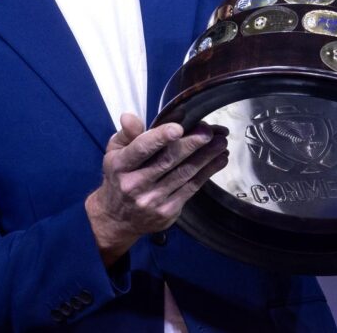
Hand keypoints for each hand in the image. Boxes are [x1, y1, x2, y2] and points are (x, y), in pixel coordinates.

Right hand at [85, 113, 228, 265]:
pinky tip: (219, 160)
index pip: (141, 148)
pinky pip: (191, 188)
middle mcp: (135, 184)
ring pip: (184, 174)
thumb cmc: (119, 176)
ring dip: (206, 157)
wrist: (118, 219)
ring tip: (222, 143)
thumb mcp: (114, 152)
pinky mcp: (168, 211)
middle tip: (209, 132)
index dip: (160, 137)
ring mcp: (152, 200)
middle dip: (192, 144)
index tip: (178, 127)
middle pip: (168, 160)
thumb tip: (129, 117)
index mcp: (120, 165)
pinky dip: (207, 173)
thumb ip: (127, 133)